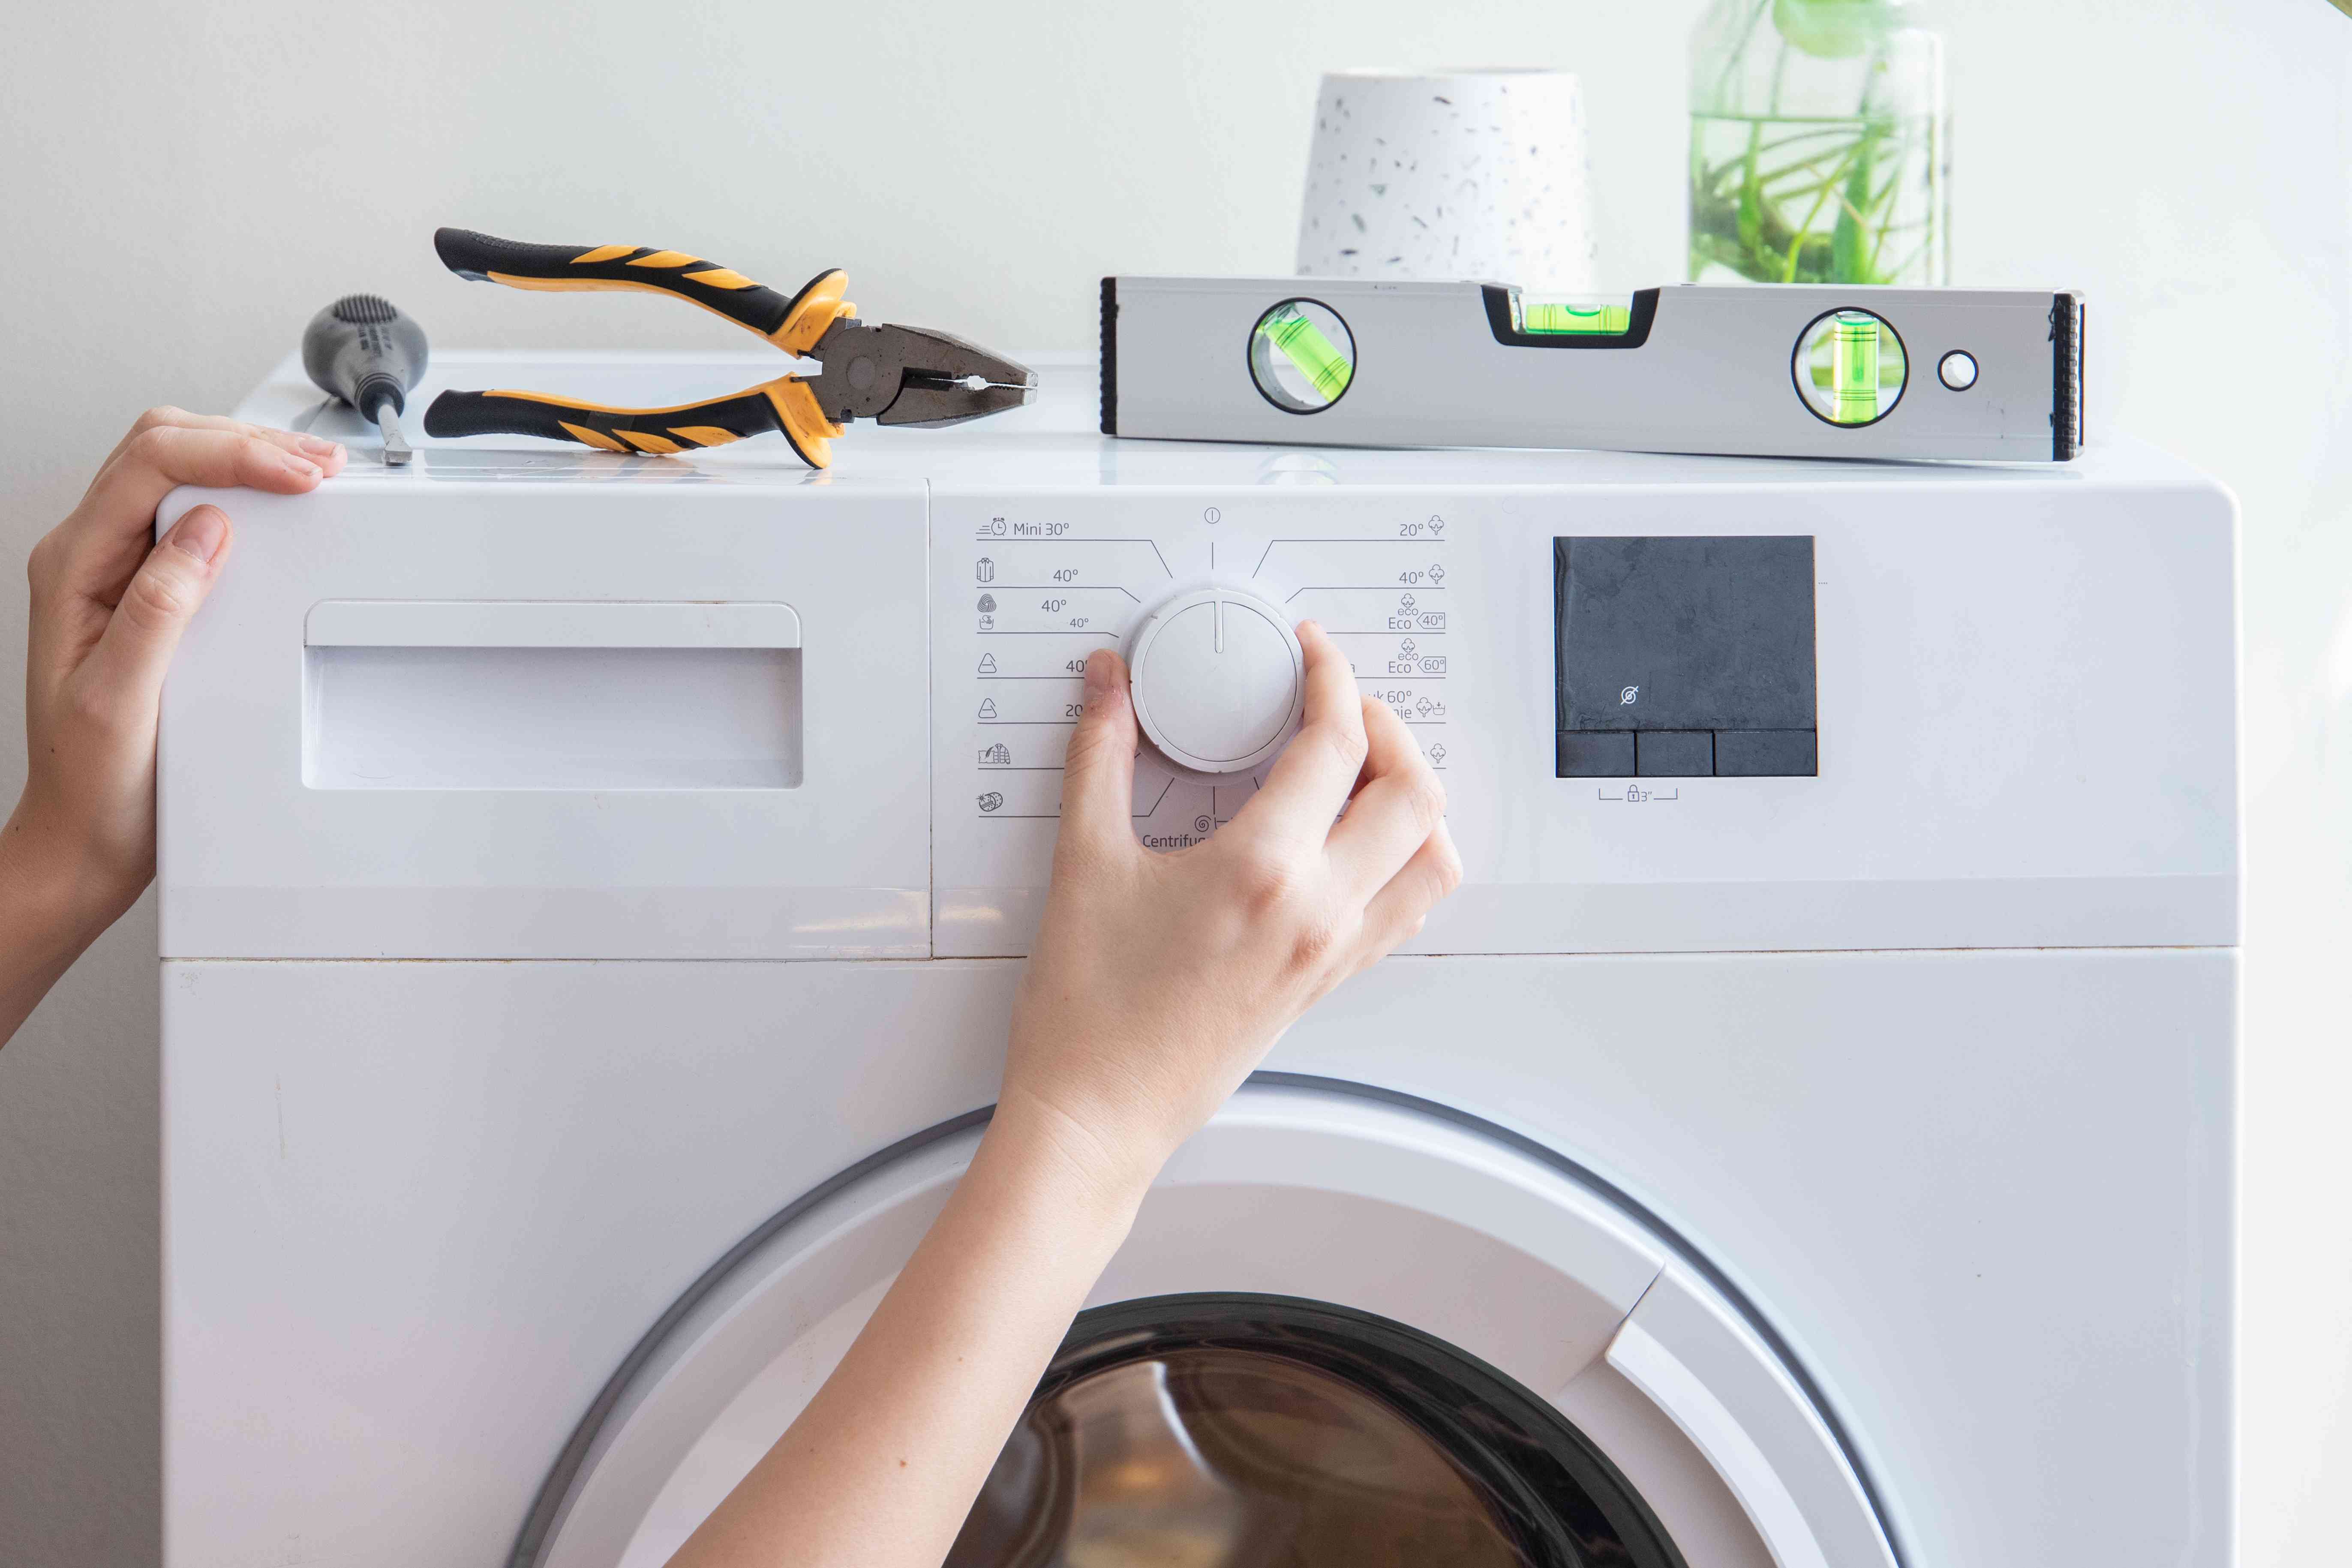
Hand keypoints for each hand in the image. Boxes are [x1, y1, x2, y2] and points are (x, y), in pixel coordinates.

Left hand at [5, 408, 343, 939]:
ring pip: (178, 471)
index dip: (230, 456)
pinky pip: (192, 514)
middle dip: (244, 442)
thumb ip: (158, 609)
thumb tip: (207, 530)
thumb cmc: (93, 782)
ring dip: (246, 460)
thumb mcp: (119, 700)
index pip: (149, 468)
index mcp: (72, 568)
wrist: (84, 836)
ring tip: (310, 472)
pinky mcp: (149, 588)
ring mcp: (117, 569)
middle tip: (317, 466)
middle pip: (162, 449)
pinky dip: (244, 496)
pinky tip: (280, 506)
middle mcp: (88, 556)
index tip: (296, 476)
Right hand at [1001, 622, 1461, 1196]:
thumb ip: (1099, 755)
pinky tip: (1358, 843)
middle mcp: (1317, 912)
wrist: (1096, 1112)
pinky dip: (1407, 861)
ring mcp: (1331, 953)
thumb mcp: (1082, 862)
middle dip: (1388, 727)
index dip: (1331, 677)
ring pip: (1432, 860)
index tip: (1312, 654)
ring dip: (1415, 800)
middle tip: (1341, 704)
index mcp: (1263, 871)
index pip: (1337, 744)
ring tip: (1365, 770)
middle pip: (1413, 793)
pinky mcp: (1327, 984)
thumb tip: (1108, 685)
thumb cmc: (1088, 1012)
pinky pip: (1406, 912)